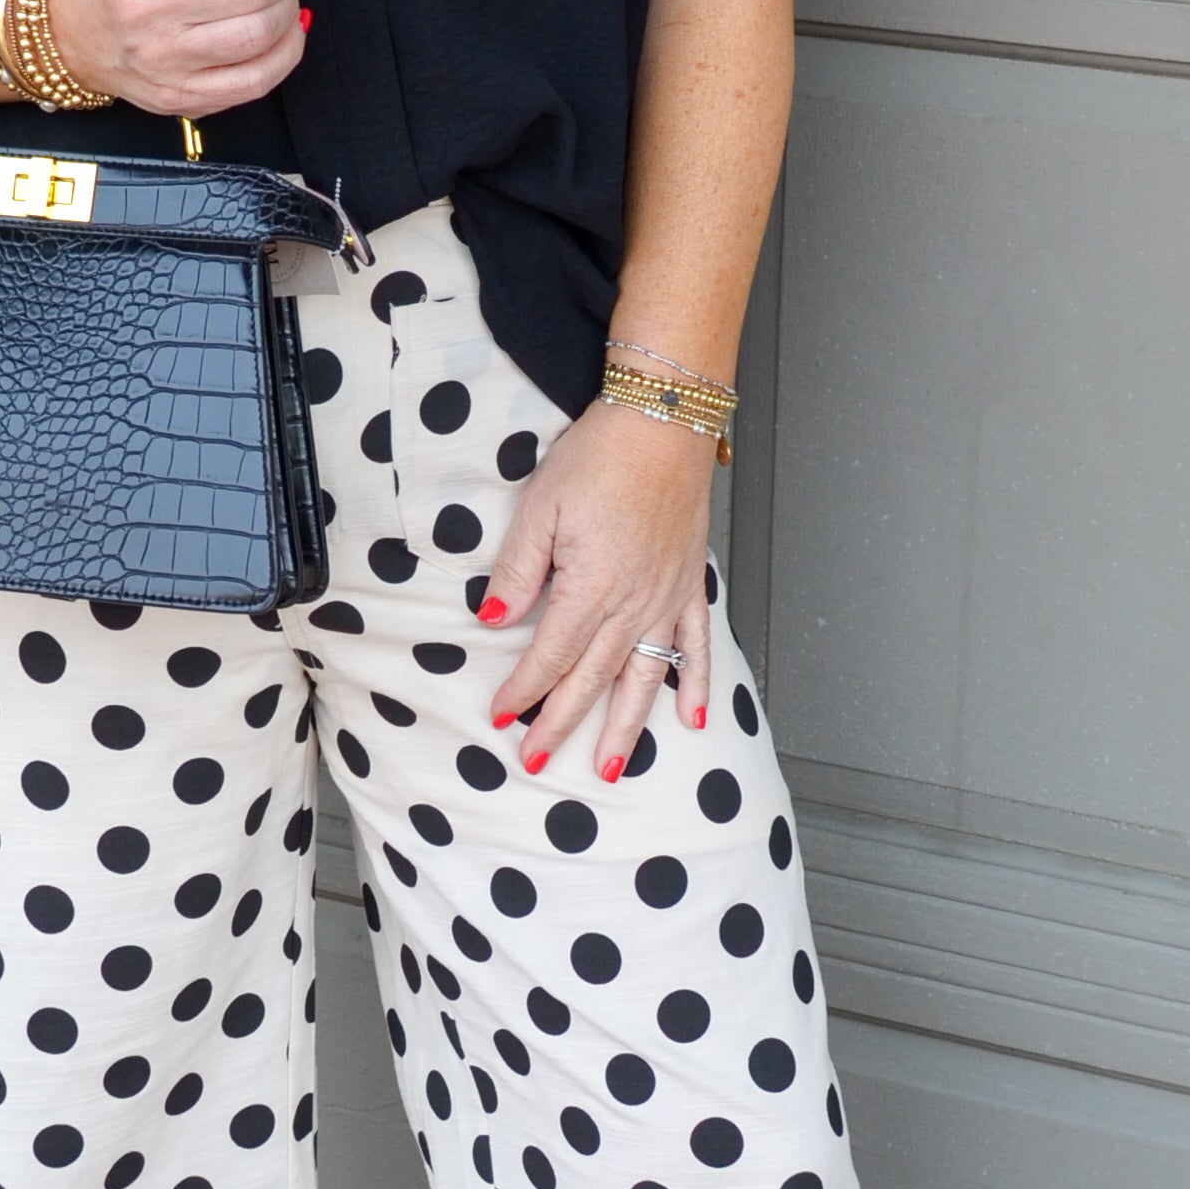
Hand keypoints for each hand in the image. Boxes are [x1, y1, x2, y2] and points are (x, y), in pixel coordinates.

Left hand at [477, 401, 714, 778]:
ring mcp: (667, 598)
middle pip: (591, 679)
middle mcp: (632, 604)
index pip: (549, 655)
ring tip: (608, 768)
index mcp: (590, 587)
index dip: (523, 690)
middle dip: (561, 723)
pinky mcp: (690, 584)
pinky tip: (692, 719)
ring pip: (643, 677)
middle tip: (536, 760)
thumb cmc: (600, 456)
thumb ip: (518, 571)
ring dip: (624, 727)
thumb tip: (492, 620)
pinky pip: (696, 645)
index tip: (501, 716)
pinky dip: (696, 684)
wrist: (662, 421)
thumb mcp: (538, 508)